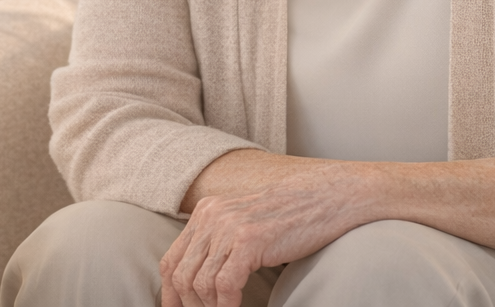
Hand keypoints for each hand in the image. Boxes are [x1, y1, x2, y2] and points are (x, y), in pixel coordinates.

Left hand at [160, 165, 368, 306]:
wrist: (324, 197)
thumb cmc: (289, 218)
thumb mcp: (243, 223)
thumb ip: (220, 244)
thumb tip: (202, 283)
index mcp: (205, 212)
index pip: (171, 260)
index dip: (170, 294)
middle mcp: (210, 216)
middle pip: (180, 274)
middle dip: (188, 306)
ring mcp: (229, 227)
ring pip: (200, 283)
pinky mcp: (250, 240)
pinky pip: (225, 285)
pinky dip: (227, 306)